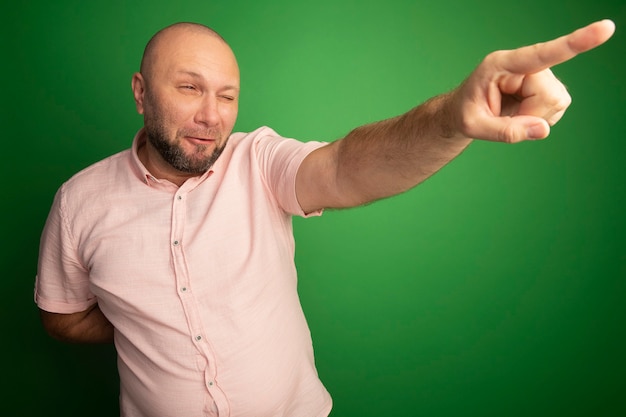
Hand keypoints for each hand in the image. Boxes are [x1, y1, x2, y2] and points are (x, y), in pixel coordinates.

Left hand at [452, 19, 614, 142]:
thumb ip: (505, 131)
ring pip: (557, 103)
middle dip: (532, 115)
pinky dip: (540, 118)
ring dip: (535, 117)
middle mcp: (524, 65)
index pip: (541, 54)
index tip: (605, 28)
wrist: (464, 112)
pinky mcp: (547, 86)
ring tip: (512, 113)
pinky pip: (557, 108)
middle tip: (506, 118)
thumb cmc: (464, 114)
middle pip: (550, 96)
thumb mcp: (474, 127)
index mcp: (501, 64)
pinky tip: (522, 113)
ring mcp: (539, 74)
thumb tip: (543, 130)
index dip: (574, 43)